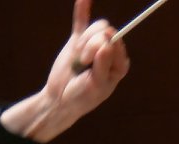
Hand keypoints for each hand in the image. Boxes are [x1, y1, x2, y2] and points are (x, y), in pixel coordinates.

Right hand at [0, 0, 130, 142]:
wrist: (59, 100)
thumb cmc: (82, 97)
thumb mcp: (95, 86)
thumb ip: (102, 66)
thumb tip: (106, 43)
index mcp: (119, 63)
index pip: (115, 41)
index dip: (100, 47)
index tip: (89, 62)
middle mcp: (110, 51)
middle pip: (104, 31)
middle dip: (90, 46)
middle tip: (83, 63)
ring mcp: (94, 44)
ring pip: (94, 28)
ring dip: (83, 42)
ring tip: (78, 59)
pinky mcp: (78, 41)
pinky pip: (81, 21)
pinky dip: (82, 9)